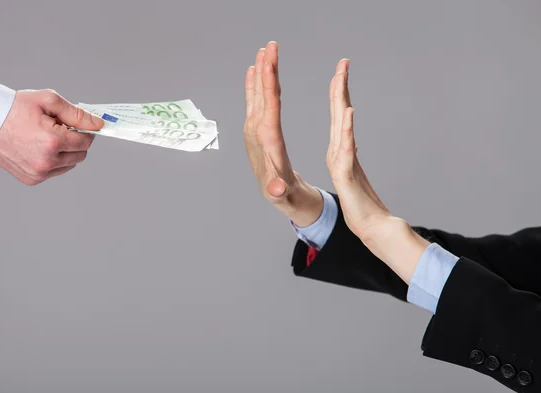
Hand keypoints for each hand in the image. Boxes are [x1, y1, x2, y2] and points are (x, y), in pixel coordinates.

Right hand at [0, 89, 103, 185]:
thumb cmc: (15, 108)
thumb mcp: (49, 101)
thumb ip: (77, 114)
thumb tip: (98, 124)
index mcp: (53, 142)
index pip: (86, 141)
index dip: (85, 131)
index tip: (77, 124)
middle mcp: (47, 161)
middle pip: (80, 155)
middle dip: (75, 141)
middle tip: (59, 128)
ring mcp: (38, 173)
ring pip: (69, 165)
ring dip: (65, 152)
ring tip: (46, 137)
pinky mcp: (31, 179)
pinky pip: (54, 172)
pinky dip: (53, 161)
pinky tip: (39, 147)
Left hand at [244, 41, 322, 226]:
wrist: (279, 198)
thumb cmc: (286, 196)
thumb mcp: (284, 196)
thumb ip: (279, 191)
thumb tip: (276, 189)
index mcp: (267, 143)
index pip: (267, 109)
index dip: (267, 86)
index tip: (268, 64)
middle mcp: (257, 133)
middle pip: (261, 96)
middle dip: (265, 70)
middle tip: (270, 46)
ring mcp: (255, 130)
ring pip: (259, 95)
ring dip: (262, 72)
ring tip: (265, 50)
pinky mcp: (257, 130)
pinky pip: (257, 102)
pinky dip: (256, 85)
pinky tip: (255, 69)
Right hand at [326, 59, 391, 238]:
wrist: (372, 228)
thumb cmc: (365, 206)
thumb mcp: (356, 175)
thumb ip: (350, 157)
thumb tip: (349, 142)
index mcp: (341, 152)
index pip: (340, 116)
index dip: (339, 92)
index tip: (341, 70)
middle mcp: (339, 154)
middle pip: (338, 115)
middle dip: (339, 88)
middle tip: (342, 64)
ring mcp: (342, 165)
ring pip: (340, 127)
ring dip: (340, 102)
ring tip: (340, 80)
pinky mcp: (347, 177)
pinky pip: (346, 149)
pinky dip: (346, 130)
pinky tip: (348, 114)